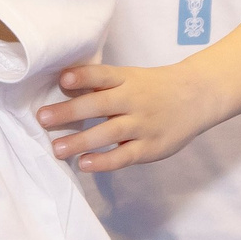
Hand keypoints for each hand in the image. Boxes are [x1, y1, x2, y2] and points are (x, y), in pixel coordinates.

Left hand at [37, 62, 222, 172]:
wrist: (198, 96)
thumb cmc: (154, 87)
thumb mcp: (131, 77)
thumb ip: (102, 83)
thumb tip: (62, 85)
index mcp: (127, 79)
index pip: (103, 75)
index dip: (83, 76)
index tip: (62, 80)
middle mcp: (134, 100)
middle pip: (100, 104)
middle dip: (70, 112)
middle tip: (42, 118)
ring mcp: (143, 124)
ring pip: (109, 132)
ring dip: (81, 141)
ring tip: (56, 148)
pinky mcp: (150, 147)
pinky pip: (124, 156)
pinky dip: (104, 161)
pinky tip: (84, 164)